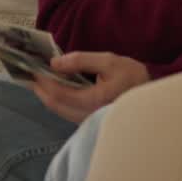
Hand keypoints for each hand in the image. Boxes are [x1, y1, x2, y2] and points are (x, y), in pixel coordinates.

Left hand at [31, 52, 148, 122]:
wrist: (150, 98)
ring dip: (46, 92)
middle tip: (31, 70)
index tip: (32, 66)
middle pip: (52, 103)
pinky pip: (63, 110)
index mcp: (92, 100)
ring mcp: (85, 120)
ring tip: (40, 76)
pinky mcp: (86, 120)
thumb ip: (81, 60)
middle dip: (39, 87)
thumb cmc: (133, 77)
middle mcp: (85, 114)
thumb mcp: (110, 62)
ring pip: (56, 108)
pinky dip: (55, 97)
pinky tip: (55, 85)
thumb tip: (55, 62)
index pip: (57, 93)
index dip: (42, 80)